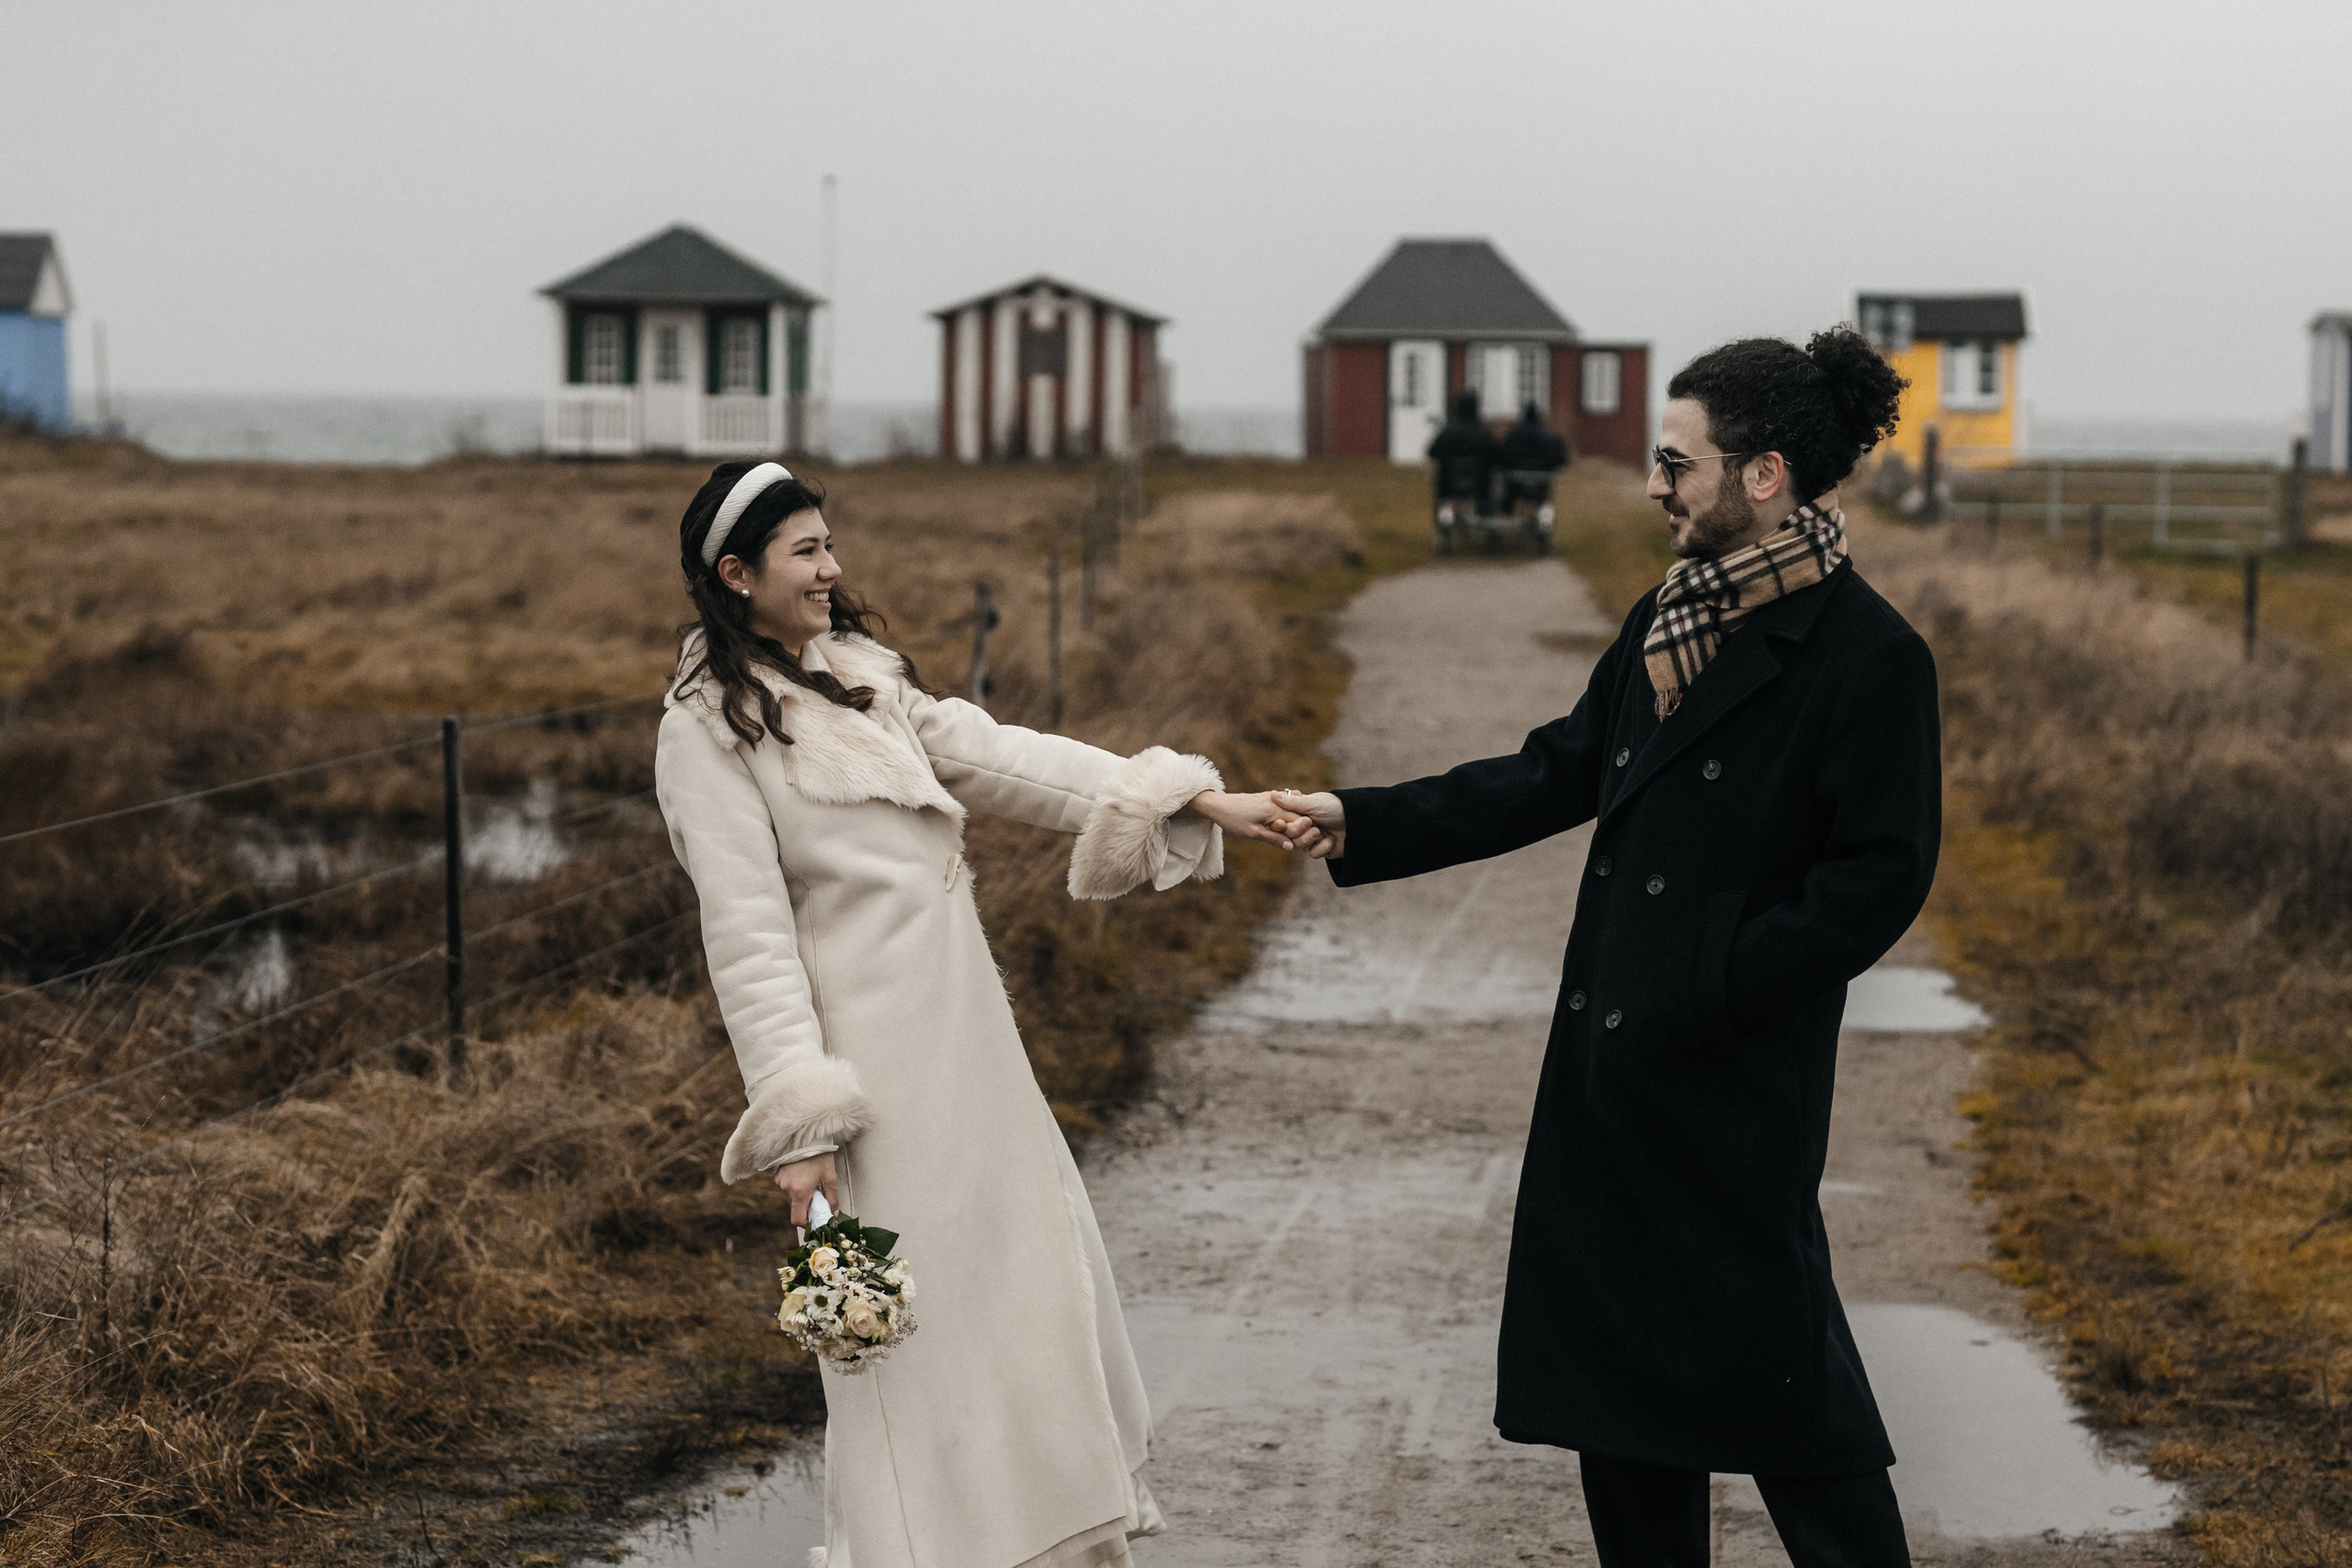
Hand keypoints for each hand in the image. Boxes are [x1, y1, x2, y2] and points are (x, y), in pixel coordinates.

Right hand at [772, 1149, 839, 1227]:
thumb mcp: (830, 1176)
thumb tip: (833, 1212)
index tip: (815, 1218)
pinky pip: (786, 1186)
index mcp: (800, 1192)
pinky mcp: (777, 1174)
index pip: (798, 1219)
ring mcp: (780, 1181)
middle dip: (806, 1204)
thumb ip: (832, 1197)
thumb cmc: (819, 1154)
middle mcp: (786, 1189)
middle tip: (817, 1193)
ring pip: (790, 1197)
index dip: (807, 1223)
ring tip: (810, 1179)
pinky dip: (794, 1185)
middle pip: (795, 1207)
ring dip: (800, 1194)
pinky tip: (802, 1173)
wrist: (804, 1134)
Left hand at [1185, 788, 1325, 850]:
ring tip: (1289, 836)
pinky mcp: (1267, 798)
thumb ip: (1274, 839)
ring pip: (1291, 810)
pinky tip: (1281, 826)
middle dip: (1300, 828)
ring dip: (1293, 823)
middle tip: (1297, 842)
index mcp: (1275, 809)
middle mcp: (1276, 801)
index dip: (1304, 833)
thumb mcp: (1253, 833)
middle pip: (1298, 815)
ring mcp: (1272, 798)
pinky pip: (1283, 807)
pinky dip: (1285, 817)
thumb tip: (1291, 846)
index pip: (1300, 820)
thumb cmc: (1233, 819)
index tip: (1302, 844)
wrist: (1217, 805)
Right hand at [1270, 790, 1344, 859]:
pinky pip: (1313, 853)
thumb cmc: (1337, 807)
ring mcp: (1315, 837)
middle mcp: (1307, 824)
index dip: (1283, 824)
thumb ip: (1292, 803)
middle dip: (1299, 833)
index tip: (1281, 823)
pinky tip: (1332, 840)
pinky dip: (1322, 847)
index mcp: (1303, 812)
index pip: (1285, 821)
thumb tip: (1271, 794)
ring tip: (1320, 833)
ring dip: (1310, 840)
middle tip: (1312, 826)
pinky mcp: (1324, 849)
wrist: (1360, 823)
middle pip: (1290, 835)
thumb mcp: (1313, 803)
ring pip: (1300, 846)